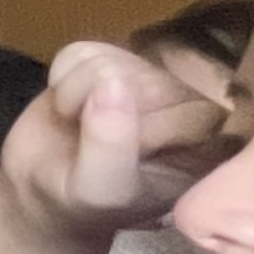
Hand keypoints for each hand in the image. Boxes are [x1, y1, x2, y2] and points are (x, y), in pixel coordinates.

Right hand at [0, 41, 235, 241]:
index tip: (117, 158)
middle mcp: (187, 102)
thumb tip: (111, 85)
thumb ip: (110, 147)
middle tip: (88, 141)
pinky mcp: (109, 57)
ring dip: (75, 94)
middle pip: (149, 79)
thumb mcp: (99, 190)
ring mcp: (148, 74)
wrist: (45, 191)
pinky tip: (68, 104)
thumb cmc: (84, 203)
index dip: (142, 129)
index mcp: (208, 143)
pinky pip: (81, 50)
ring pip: (111, 60)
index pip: (189, 110)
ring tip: (76, 124)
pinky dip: (61, 77)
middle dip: (101, 108)